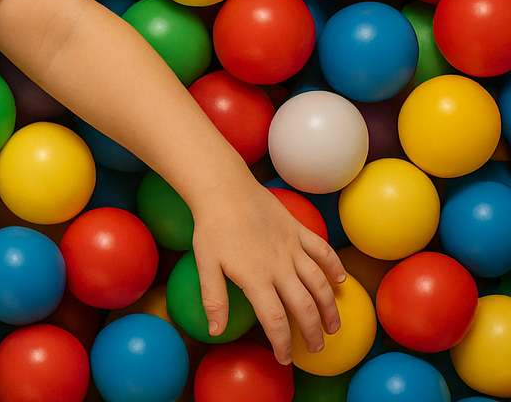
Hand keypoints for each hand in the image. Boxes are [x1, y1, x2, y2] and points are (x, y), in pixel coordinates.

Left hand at [190, 183, 346, 363]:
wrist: (223, 188)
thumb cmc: (211, 227)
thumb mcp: (205, 264)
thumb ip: (213, 299)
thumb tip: (215, 331)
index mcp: (256, 278)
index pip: (275, 320)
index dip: (281, 342)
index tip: (284, 358)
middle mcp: (279, 266)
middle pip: (304, 306)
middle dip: (312, 331)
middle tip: (317, 347)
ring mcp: (292, 247)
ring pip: (320, 283)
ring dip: (330, 306)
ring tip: (334, 325)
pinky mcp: (298, 230)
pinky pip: (322, 250)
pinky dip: (334, 266)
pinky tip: (340, 280)